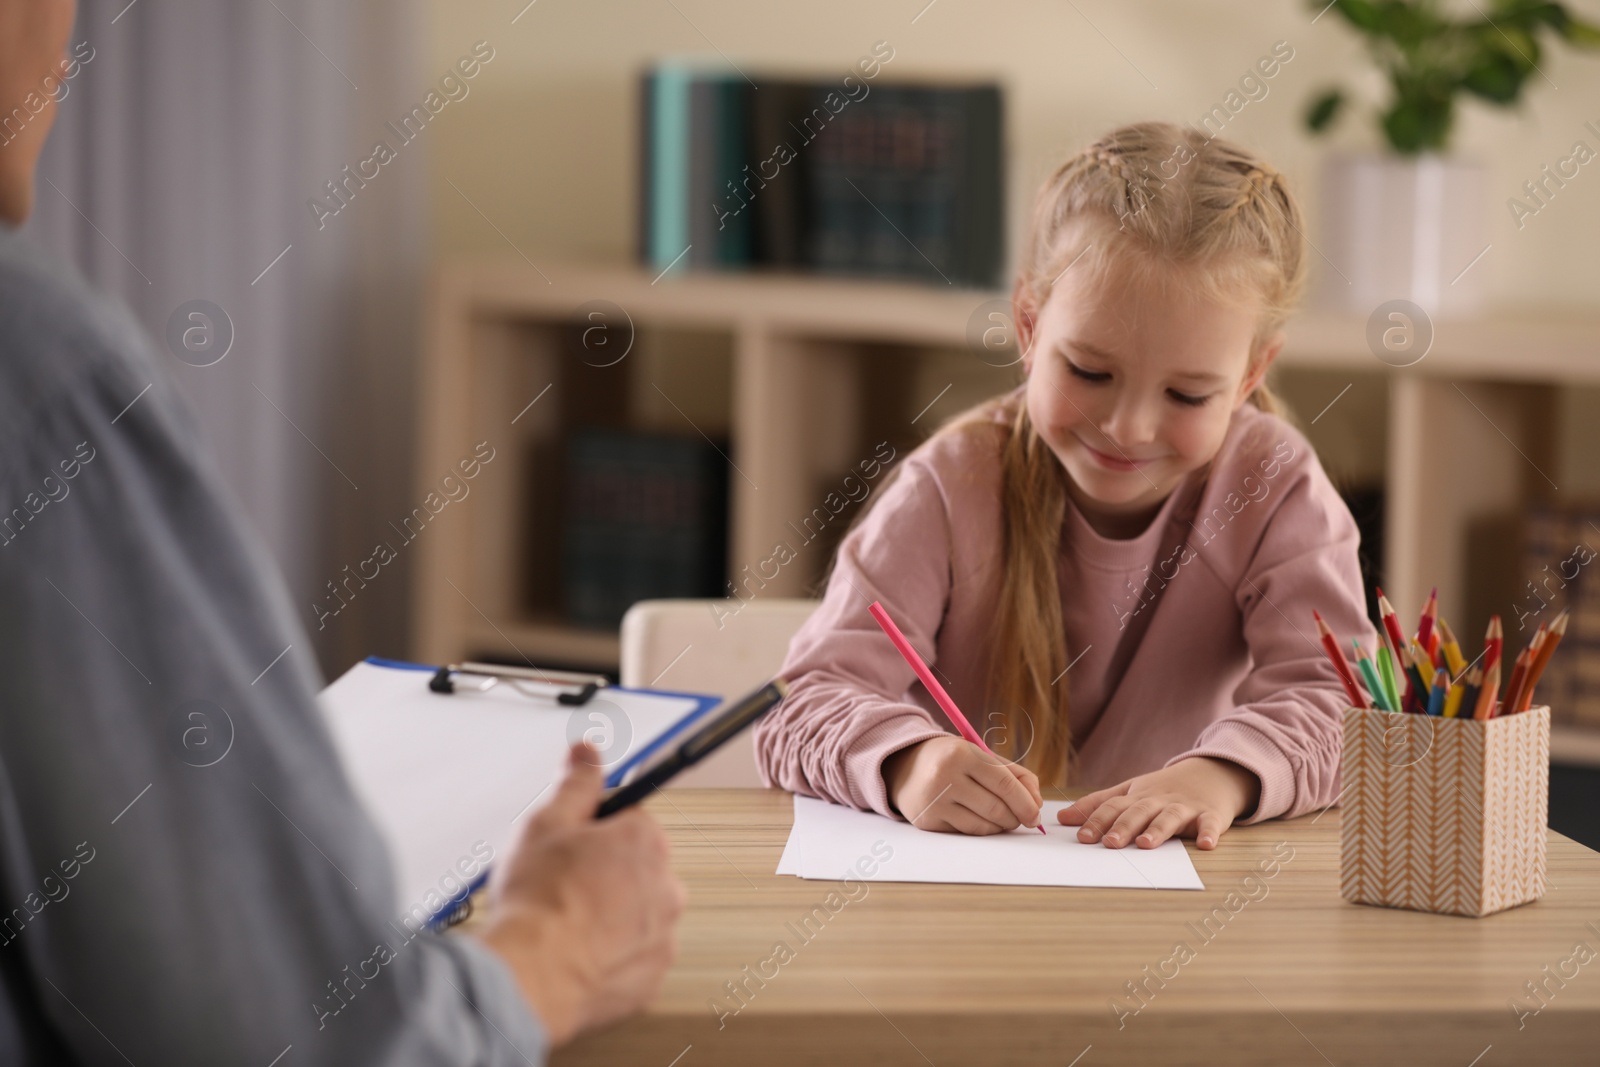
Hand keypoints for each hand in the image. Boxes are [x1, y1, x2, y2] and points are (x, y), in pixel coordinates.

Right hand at [479, 743, 685, 1045]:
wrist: (529, 977)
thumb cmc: (538, 902)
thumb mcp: (546, 823)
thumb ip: (576, 784)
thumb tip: (588, 753)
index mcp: (646, 841)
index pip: (629, 822)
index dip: (593, 834)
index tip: (571, 849)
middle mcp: (666, 886)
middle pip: (636, 869)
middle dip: (605, 875)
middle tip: (561, 888)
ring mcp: (662, 936)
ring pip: (636, 915)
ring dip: (610, 917)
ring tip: (566, 927)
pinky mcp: (651, 978)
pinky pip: (633, 958)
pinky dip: (611, 957)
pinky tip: (577, 956)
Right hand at [882, 735, 1042, 834]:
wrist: (904, 767)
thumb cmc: (952, 760)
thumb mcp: (980, 755)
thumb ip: (1013, 774)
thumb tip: (1037, 802)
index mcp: (962, 754)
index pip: (1004, 784)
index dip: (1026, 802)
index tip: (1036, 813)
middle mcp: (945, 777)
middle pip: (996, 808)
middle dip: (1016, 818)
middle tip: (1022, 818)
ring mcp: (934, 801)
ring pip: (983, 825)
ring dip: (1000, 826)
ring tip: (1002, 818)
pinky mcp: (928, 821)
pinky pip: (966, 832)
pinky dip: (981, 829)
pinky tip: (981, 819)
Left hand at [1057, 756, 1260, 849]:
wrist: (1212, 773)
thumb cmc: (1164, 788)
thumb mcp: (1130, 791)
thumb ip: (1098, 804)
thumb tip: (1062, 818)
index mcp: (1137, 796)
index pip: (1114, 806)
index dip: (1098, 820)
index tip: (1082, 837)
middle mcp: (1159, 800)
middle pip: (1139, 812)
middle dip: (1123, 827)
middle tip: (1110, 843)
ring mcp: (1185, 807)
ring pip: (1170, 817)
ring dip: (1158, 830)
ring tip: (1146, 844)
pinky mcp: (1211, 814)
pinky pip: (1211, 824)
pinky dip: (1209, 833)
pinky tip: (1206, 845)